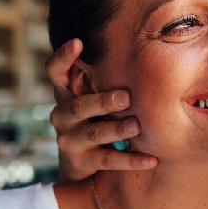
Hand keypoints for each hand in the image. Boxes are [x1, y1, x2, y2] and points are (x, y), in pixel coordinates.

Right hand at [46, 39, 157, 179]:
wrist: (82, 167)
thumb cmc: (97, 118)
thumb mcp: (95, 98)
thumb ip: (107, 80)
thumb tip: (146, 50)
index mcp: (66, 94)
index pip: (55, 72)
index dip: (63, 57)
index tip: (78, 41)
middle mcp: (62, 115)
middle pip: (78, 106)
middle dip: (102, 101)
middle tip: (126, 97)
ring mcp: (69, 140)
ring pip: (93, 133)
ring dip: (116, 130)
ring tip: (137, 126)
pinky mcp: (80, 163)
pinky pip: (108, 160)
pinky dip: (131, 160)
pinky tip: (152, 159)